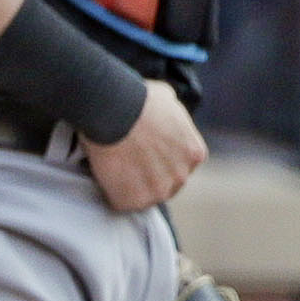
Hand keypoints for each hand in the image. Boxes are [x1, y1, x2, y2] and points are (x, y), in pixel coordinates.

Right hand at [86, 81, 207, 212]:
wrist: (114, 110)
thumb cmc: (138, 99)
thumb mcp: (168, 98)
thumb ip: (173, 114)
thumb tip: (167, 111)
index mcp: (194, 153)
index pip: (180, 165)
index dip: (160, 160)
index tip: (145, 152)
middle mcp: (182, 176)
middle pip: (165, 184)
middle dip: (149, 176)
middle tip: (128, 161)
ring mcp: (159, 191)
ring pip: (144, 196)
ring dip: (130, 186)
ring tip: (113, 167)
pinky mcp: (134, 201)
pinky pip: (122, 202)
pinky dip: (112, 192)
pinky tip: (105, 174)